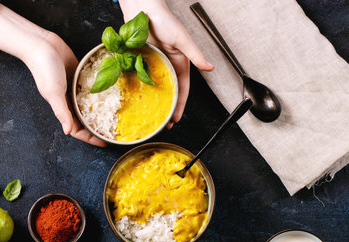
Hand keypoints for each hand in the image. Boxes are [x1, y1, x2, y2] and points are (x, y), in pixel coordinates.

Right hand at [0, 4, 104, 146]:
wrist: (42, 45)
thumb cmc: (44, 69)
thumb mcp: (53, 92)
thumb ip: (61, 112)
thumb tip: (68, 131)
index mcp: (63, 108)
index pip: (78, 130)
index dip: (91, 138)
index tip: (105, 142)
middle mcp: (70, 101)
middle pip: (86, 121)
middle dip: (99, 128)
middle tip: (115, 132)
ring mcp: (75, 90)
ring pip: (90, 106)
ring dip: (102, 112)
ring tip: (117, 117)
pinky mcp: (80, 77)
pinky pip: (92, 90)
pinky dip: (101, 95)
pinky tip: (114, 95)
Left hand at [119, 0, 213, 128]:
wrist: (143, 9)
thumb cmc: (165, 20)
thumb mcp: (183, 40)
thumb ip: (196, 55)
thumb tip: (211, 68)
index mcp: (180, 64)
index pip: (182, 90)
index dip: (179, 106)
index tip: (175, 119)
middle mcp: (168, 66)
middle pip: (169, 92)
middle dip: (167, 108)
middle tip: (162, 123)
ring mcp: (154, 65)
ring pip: (155, 87)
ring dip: (154, 100)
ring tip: (150, 115)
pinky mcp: (142, 61)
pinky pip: (142, 78)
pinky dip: (141, 88)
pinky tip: (137, 97)